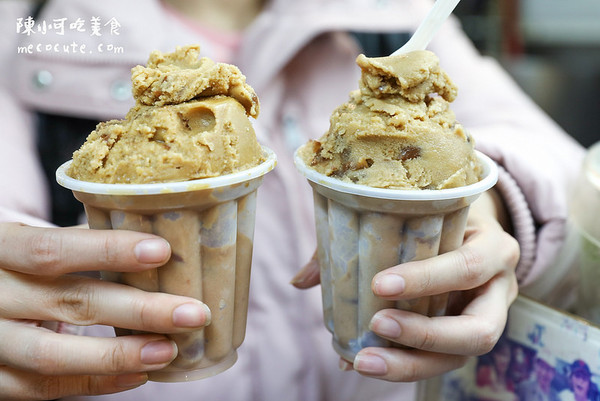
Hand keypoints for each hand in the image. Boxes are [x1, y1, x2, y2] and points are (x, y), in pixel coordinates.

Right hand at [0, 223, 210, 399]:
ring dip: (120, 354)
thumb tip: (157, 248)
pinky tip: (139, 374)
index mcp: (0, 251)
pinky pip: (43, 389)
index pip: (51, 249)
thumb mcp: (29, 244)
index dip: (107, 251)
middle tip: (193, 313)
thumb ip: (78, 245)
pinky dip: (96, 382)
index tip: (162, 252)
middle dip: (139, 310)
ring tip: (169, 351)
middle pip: (70, 303)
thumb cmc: (12, 267)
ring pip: (54, 355)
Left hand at [293, 189, 518, 380]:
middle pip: (478, 332)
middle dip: (424, 336)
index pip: (468, 268)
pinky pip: (440, 360)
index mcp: (494, 248)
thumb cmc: (442, 212)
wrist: (476, 224)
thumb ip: (359, 238)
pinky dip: (400, 364)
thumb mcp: (417, 210)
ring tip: (360, 361)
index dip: (427, 280)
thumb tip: (299, 281)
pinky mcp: (469, 334)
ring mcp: (489, 317)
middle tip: (376, 325)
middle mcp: (500, 288)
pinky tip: (357, 361)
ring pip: (460, 357)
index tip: (380, 285)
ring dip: (409, 364)